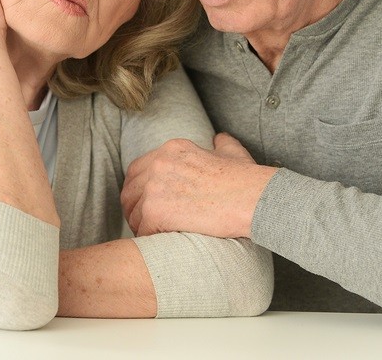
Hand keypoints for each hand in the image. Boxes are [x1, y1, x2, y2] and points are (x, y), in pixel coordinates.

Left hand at [120, 133, 277, 237]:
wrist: (252, 198)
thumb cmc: (246, 179)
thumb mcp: (232, 152)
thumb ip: (221, 144)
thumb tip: (219, 139)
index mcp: (172, 149)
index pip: (137, 170)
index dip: (139, 189)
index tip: (146, 203)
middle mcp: (159, 164)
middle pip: (129, 191)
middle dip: (134, 209)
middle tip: (146, 223)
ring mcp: (155, 186)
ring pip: (134, 212)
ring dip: (142, 226)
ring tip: (155, 236)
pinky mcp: (157, 211)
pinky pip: (142, 229)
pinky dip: (149, 238)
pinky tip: (162, 242)